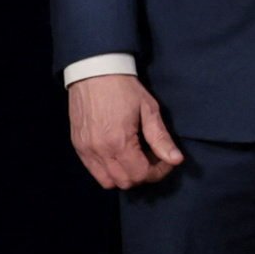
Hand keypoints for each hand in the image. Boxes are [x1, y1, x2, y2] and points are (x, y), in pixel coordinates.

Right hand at [70, 73, 183, 188]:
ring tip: (134, 158)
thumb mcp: (148, 109)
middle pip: (126, 182)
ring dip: (124, 176)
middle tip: (152, 158)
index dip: (158, 172)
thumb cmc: (123, 88)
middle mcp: (100, 151)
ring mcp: (86, 150)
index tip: (165, 159)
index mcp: (119, 142)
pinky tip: (118, 154)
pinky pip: (94, 171)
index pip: (142, 175)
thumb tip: (176, 160)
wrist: (93, 71)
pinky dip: (108, 170)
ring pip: (108, 181)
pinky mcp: (78, 146)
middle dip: (143, 174)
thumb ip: (161, 138)